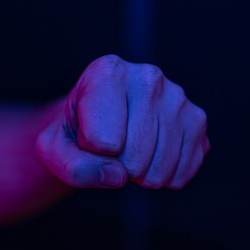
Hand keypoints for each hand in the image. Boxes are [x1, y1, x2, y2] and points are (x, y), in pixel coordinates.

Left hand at [36, 55, 209, 189]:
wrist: (96, 126)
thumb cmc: (73, 133)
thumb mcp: (53, 150)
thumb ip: (73, 167)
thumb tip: (117, 175)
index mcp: (107, 71)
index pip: (102, 140)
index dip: (88, 150)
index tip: (85, 132)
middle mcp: (148, 76)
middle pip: (134, 157)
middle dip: (116, 166)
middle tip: (108, 147)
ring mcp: (178, 97)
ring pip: (159, 169)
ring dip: (139, 175)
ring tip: (127, 150)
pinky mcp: (197, 120)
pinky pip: (181, 172)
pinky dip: (161, 178)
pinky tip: (149, 157)